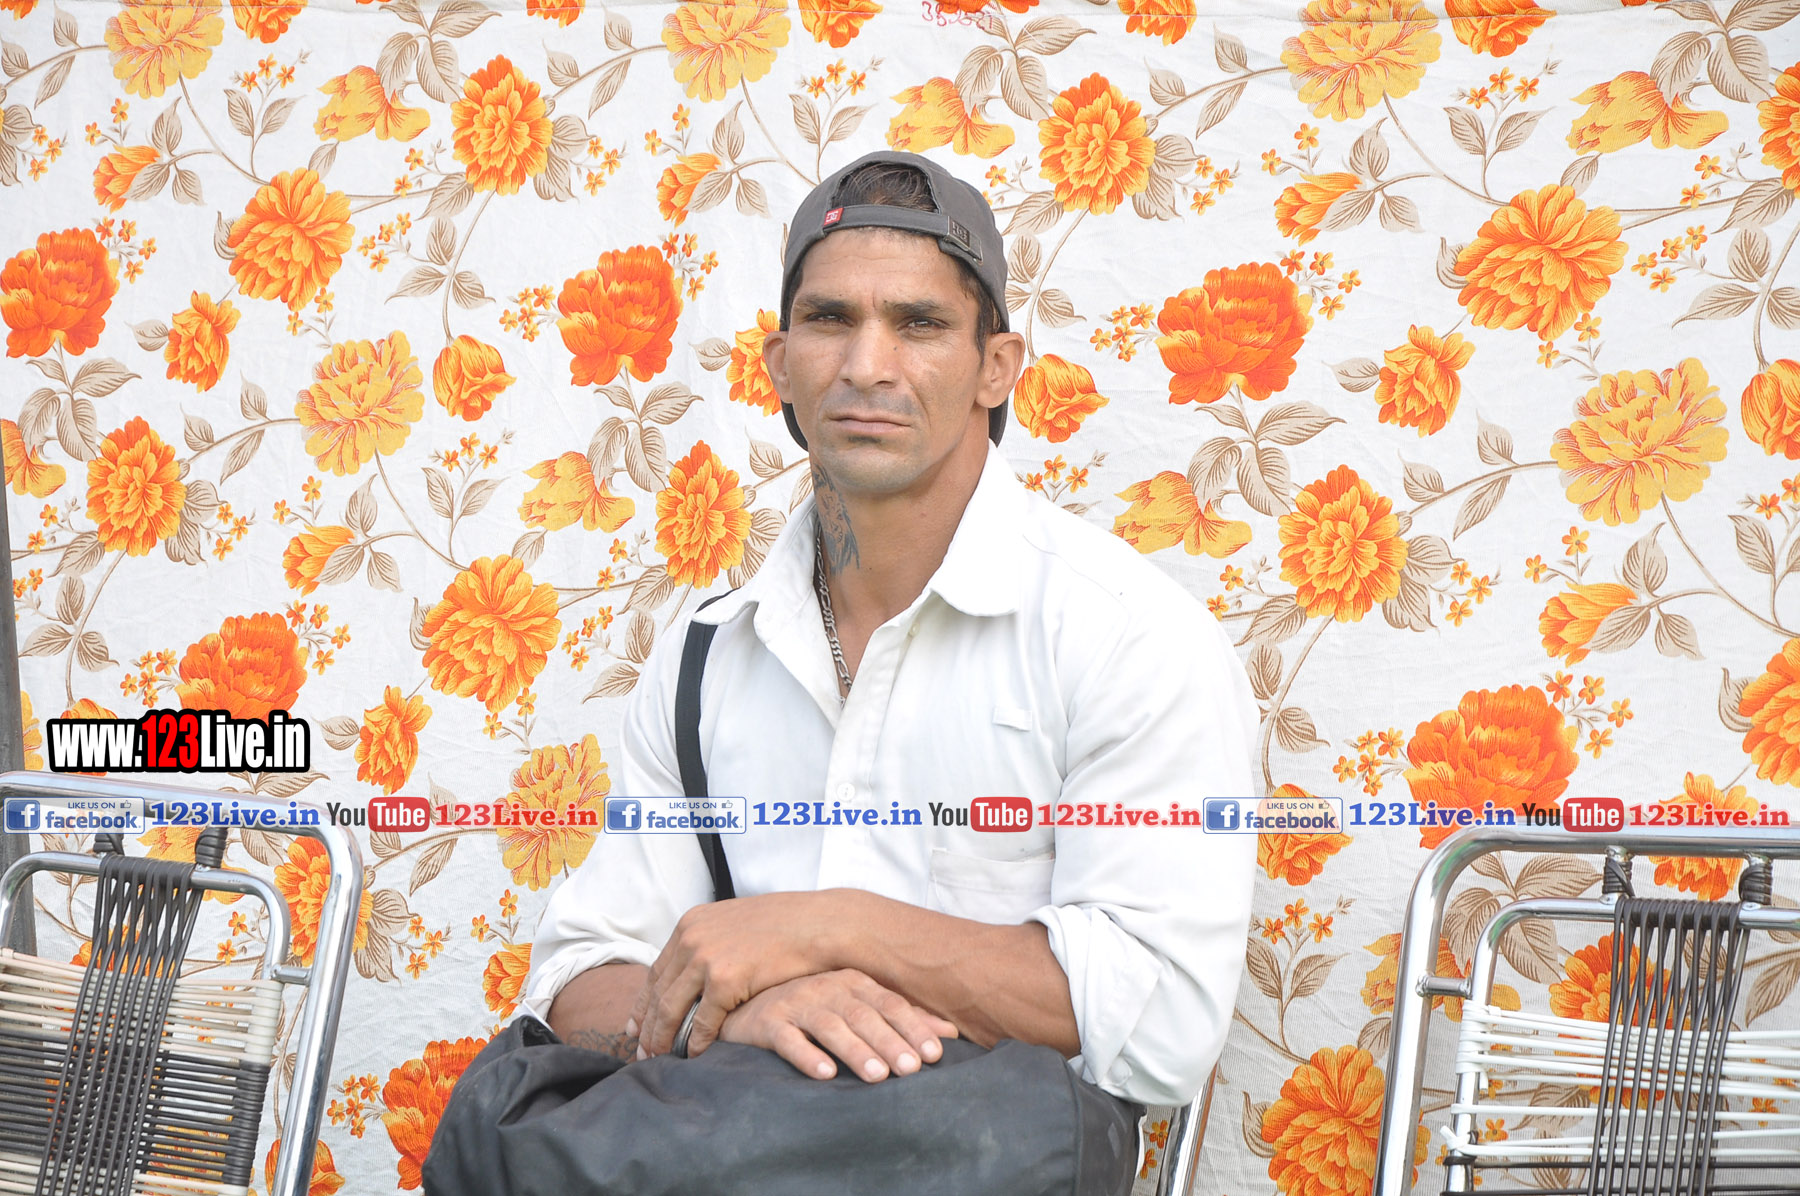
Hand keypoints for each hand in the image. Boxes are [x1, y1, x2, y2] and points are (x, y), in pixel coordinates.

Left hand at [629, 892, 844, 1060]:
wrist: (818, 924)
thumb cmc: (787, 926)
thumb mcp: (736, 924)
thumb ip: (711, 942)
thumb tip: (697, 968)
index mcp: (692, 923)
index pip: (657, 970)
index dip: (644, 1002)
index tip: (635, 1026)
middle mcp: (691, 937)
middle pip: (658, 992)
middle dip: (646, 1027)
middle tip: (641, 1053)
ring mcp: (705, 958)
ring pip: (671, 1010)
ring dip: (663, 1039)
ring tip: (660, 1061)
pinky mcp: (723, 979)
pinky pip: (702, 1021)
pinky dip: (696, 1043)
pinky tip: (695, 1056)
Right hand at [715, 968, 958, 1081]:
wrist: (749, 1008)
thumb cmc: (813, 1010)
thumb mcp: (858, 1008)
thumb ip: (901, 1019)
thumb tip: (950, 1034)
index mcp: (853, 982)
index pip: (890, 1004)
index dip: (913, 1027)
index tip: (935, 1054)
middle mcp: (826, 988)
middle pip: (863, 1015)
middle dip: (890, 1042)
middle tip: (911, 1069)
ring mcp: (796, 1003)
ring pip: (830, 1026)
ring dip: (855, 1051)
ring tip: (877, 1076)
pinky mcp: (767, 1023)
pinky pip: (788, 1040)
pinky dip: (807, 1056)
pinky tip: (825, 1074)